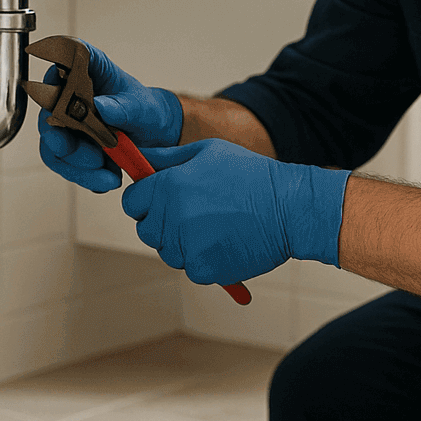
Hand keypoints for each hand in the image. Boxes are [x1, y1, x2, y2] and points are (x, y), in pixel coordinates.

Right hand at [36, 39, 182, 192]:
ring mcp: (67, 123)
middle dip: (63, 141)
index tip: (62, 98)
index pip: (64, 59)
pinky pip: (65, 166)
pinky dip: (86, 177)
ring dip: (78, 166)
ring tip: (108, 175)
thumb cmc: (147, 112)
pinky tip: (107, 179)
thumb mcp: (144, 109)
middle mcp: (70, 94)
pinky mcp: (69, 148)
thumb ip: (125, 107)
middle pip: (49, 113)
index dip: (55, 74)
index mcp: (89, 69)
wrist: (156, 138)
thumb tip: (102, 105)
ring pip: (54, 146)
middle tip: (90, 157)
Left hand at [122, 139, 349, 285]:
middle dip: (164, 225)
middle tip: (195, 215)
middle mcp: (173, 216)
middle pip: (146, 231)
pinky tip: (226, 242)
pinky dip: (205, 261)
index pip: (131, 202)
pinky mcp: (204, 269)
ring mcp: (187, 245)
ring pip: (168, 252)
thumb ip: (166, 157)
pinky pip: (191, 269)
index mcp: (170, 185)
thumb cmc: (251, 175)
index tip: (162, 202)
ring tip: (216, 227)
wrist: (289, 207)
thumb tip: (137, 157)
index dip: (145, 202)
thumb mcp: (207, 152)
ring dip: (184, 244)